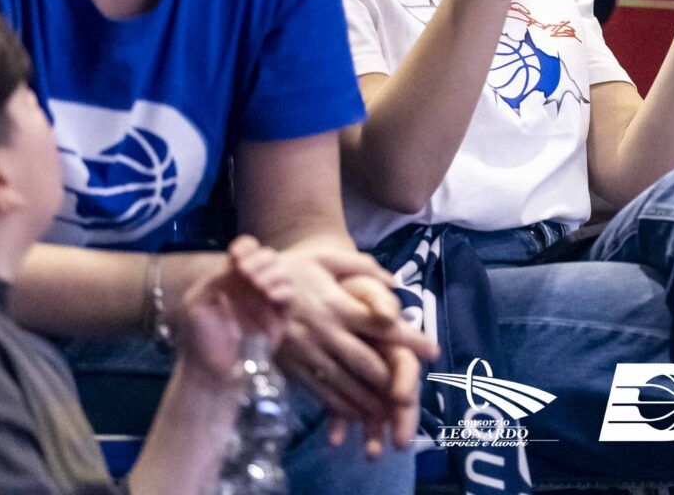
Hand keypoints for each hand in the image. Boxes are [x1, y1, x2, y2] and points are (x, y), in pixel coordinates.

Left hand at [171, 236, 295, 387]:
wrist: (210, 370)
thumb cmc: (200, 336)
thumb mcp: (197, 301)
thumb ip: (216, 278)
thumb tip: (238, 263)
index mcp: (232, 276)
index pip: (247, 250)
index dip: (246, 247)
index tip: (237, 255)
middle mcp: (253, 284)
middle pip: (268, 256)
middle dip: (259, 259)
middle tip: (246, 272)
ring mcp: (267, 300)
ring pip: (282, 272)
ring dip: (272, 272)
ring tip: (258, 285)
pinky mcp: (279, 317)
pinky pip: (289, 295)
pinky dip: (283, 289)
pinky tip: (269, 294)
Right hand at [272, 242, 437, 430]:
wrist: (240, 290)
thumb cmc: (291, 270)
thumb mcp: (325, 257)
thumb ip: (361, 266)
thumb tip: (394, 282)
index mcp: (337, 304)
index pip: (382, 324)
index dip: (409, 338)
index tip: (433, 350)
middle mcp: (325, 332)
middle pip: (367, 361)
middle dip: (394, 379)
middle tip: (417, 392)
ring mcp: (308, 354)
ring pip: (347, 383)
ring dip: (373, 400)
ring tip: (395, 412)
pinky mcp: (293, 370)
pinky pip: (323, 393)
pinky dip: (344, 407)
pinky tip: (360, 415)